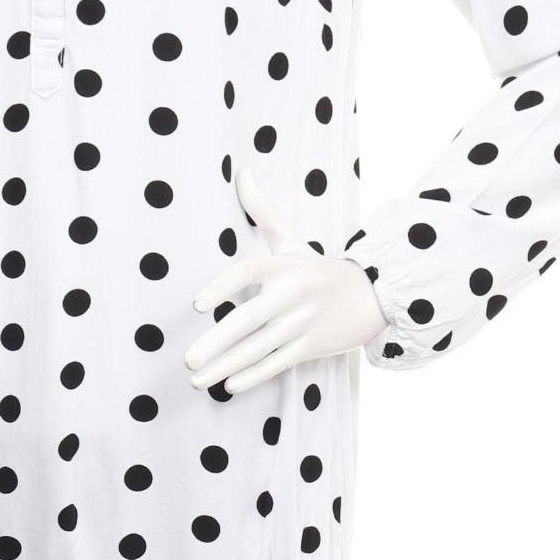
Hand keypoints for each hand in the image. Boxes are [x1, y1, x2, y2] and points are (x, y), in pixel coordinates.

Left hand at [184, 167, 387, 394]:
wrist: (372, 295)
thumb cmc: (319, 269)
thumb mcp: (293, 241)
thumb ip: (262, 212)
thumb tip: (241, 172)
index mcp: (282, 267)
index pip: (246, 273)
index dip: (221, 287)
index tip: (197, 306)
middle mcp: (291, 295)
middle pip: (248, 320)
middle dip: (216, 343)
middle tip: (187, 359)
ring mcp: (302, 323)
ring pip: (258, 348)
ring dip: (226, 367)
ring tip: (196, 379)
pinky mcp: (312, 346)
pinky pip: (278, 363)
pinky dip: (255, 376)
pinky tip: (230, 387)